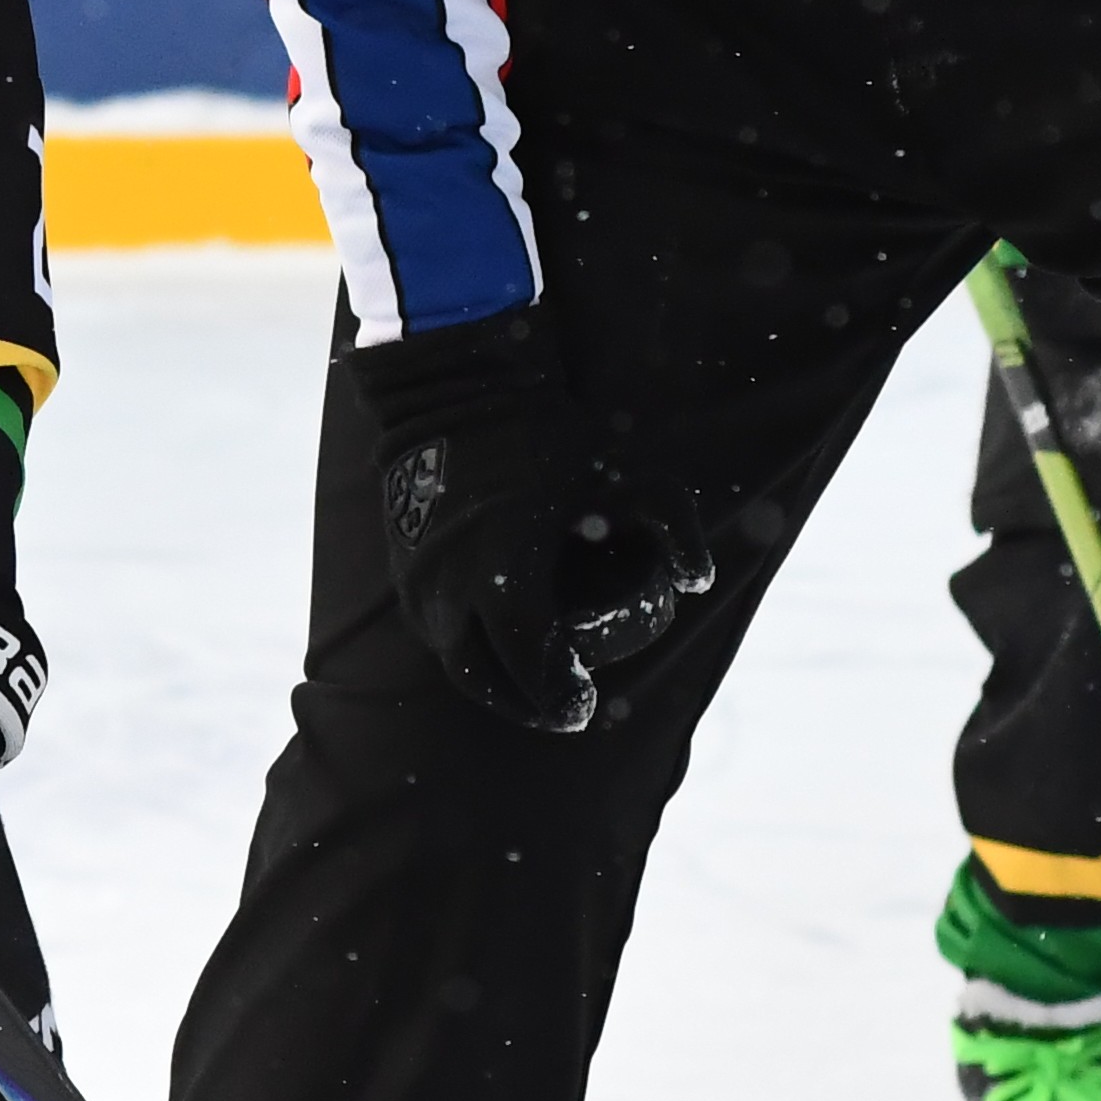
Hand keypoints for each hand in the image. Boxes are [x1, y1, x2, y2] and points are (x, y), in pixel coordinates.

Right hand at [350, 308, 712, 732]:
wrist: (455, 388)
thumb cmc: (544, 434)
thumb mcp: (623, 473)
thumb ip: (674, 526)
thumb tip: (699, 582)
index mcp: (502, 567)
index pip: (527, 660)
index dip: (556, 695)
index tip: (584, 707)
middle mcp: (450, 583)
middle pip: (482, 676)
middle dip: (523, 703)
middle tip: (561, 711)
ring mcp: (418, 576)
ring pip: (451, 655)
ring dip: (491, 680)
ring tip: (530, 683)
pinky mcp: (402, 563)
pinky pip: (432, 626)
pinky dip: (464, 646)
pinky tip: (493, 644)